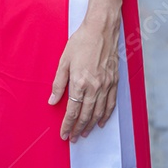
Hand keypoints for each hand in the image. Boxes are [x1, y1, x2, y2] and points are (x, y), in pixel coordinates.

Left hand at [48, 19, 119, 141]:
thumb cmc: (81, 41)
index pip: (72, 111)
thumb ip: (58, 83)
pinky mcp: (114, 81)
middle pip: (86, 115)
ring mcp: (106, 85)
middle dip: (78, 128)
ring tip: (84, 133)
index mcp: (80, 82)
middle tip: (73, 138)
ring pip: (99, 112)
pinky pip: (111, 104)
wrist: (101, 29)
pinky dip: (106, 115)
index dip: (67, 124)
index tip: (64, 134)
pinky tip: (101, 122)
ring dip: (91, 125)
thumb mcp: (64, 60)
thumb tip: (52, 101)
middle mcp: (94, 87)